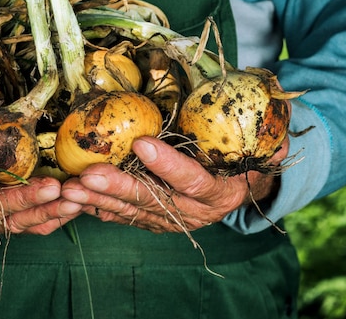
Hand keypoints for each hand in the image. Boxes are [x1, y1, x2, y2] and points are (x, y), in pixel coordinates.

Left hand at [61, 135, 287, 232]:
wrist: (236, 190)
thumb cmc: (241, 159)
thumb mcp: (258, 148)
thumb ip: (264, 140)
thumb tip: (275, 124)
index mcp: (220, 193)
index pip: (193, 181)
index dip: (168, 165)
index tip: (141, 143)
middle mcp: (193, 213)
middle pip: (153, 201)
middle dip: (119, 188)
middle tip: (89, 174)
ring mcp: (170, 220)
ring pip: (130, 211)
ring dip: (98, 200)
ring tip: (70, 188)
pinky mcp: (151, 221)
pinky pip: (121, 217)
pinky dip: (97, 209)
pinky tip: (75, 200)